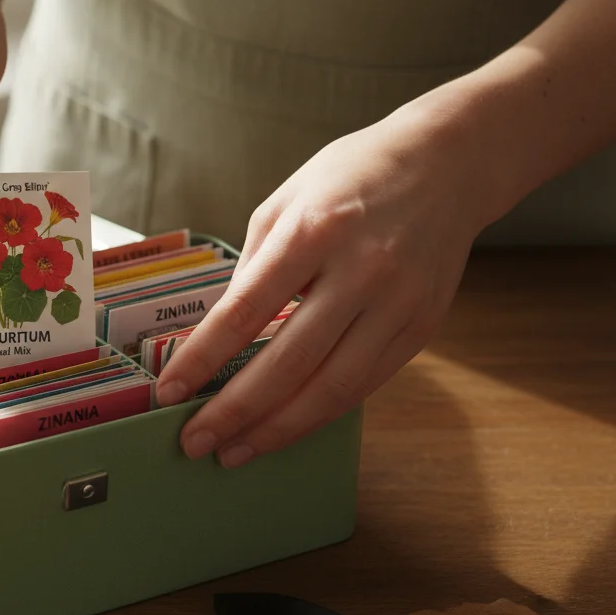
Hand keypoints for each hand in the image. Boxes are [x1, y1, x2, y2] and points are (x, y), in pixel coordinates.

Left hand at [155, 105, 490, 466]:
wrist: (446, 162)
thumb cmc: (350, 178)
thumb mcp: (283, 204)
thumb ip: (251, 270)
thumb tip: (217, 337)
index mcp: (313, 232)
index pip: (244, 312)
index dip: (202, 359)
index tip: (169, 392)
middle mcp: (360, 271)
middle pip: (288, 363)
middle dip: (234, 412)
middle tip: (194, 442)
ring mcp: (398, 303)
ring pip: (332, 388)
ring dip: (277, 429)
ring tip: (235, 452)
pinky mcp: (422, 326)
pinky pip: (365, 385)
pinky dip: (320, 413)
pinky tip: (285, 428)